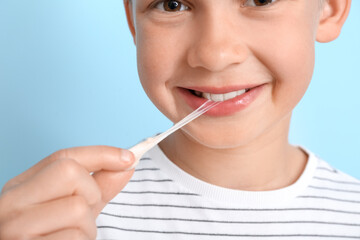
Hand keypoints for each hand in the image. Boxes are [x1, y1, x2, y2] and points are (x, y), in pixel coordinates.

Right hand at [0, 146, 134, 239]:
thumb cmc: (51, 236)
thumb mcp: (73, 207)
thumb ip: (98, 186)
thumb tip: (126, 163)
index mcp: (22, 186)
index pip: (64, 156)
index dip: (101, 154)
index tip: (129, 158)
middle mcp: (13, 201)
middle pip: (70, 172)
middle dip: (91, 193)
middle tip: (84, 214)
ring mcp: (15, 226)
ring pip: (77, 208)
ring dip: (88, 227)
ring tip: (72, 236)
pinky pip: (75, 236)